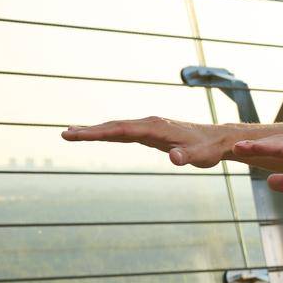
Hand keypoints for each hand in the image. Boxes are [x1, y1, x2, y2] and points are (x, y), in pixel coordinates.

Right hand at [61, 116, 234, 166]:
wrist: (218, 139)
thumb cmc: (209, 149)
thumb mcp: (201, 156)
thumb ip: (186, 157)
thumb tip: (174, 159)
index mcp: (156, 127)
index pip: (122, 130)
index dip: (99, 132)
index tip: (79, 134)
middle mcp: (150, 123)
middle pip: (114, 126)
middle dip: (89, 131)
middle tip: (64, 135)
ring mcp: (149, 126)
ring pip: (117, 127)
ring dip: (94, 131)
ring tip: (70, 134)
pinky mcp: (150, 132)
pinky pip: (123, 132)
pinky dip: (106, 133)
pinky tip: (94, 135)